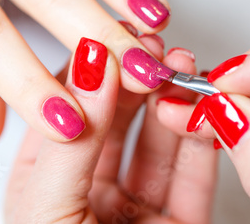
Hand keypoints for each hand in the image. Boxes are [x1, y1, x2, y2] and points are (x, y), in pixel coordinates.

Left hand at [5, 41, 217, 222]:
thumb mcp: (48, 211)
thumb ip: (73, 144)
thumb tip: (89, 70)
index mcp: (45, 187)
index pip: (67, 116)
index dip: (88, 76)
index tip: (108, 43)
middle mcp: (90, 193)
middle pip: (118, 123)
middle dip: (137, 81)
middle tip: (151, 49)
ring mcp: (136, 209)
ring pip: (160, 144)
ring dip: (174, 102)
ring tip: (180, 67)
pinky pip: (196, 177)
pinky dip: (204, 141)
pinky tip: (204, 110)